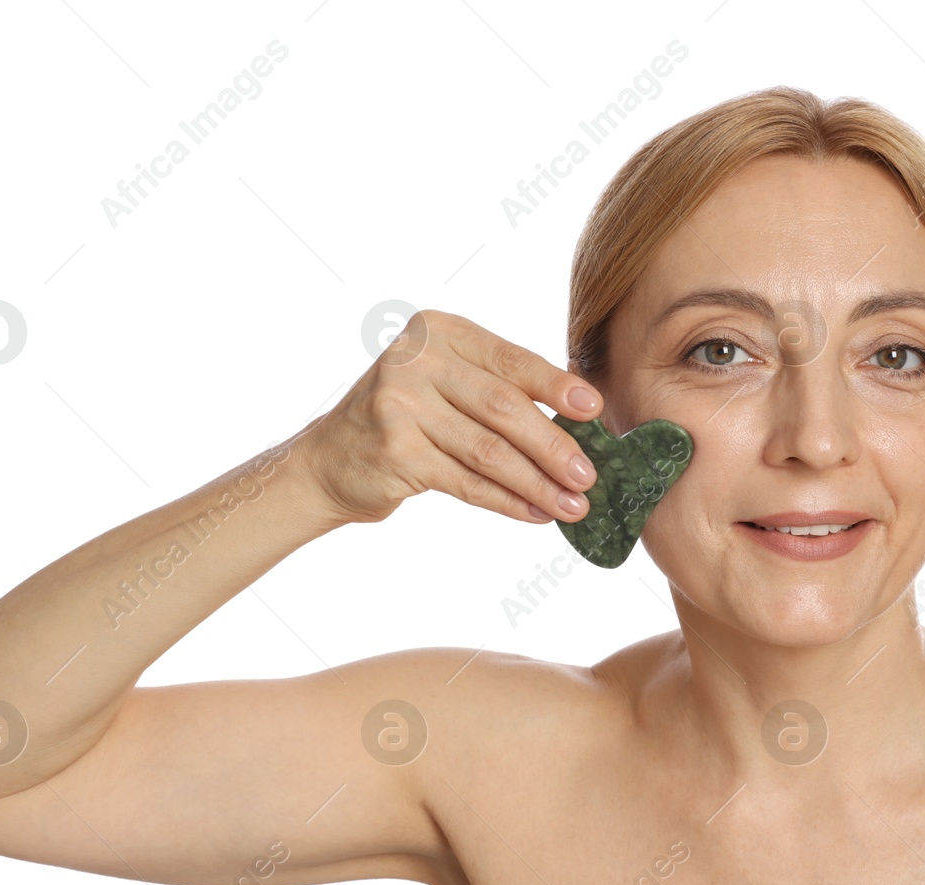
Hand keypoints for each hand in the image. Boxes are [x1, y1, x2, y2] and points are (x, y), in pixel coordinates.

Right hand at [299, 309, 604, 525]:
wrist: (328, 461)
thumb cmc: (405, 420)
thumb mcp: (446, 383)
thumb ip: (499, 388)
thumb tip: (581, 420)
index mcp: (438, 330)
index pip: (510, 359)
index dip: (556, 386)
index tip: (595, 409)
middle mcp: (415, 360)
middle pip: (504, 407)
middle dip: (554, 445)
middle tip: (590, 475)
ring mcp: (400, 406)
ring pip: (489, 450)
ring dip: (538, 482)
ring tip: (572, 505)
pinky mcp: (395, 452)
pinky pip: (467, 482)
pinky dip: (507, 501)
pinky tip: (535, 513)